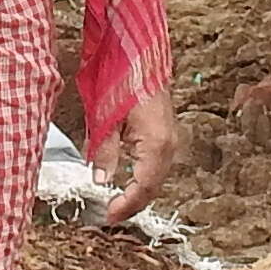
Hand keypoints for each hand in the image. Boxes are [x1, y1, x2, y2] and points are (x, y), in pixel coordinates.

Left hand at [101, 87, 182, 225]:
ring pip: (156, 177)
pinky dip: (143, 177)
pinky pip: (157, 164)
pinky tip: (128, 180)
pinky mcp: (166, 131)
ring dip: (139, 192)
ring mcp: (170, 137)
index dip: (126, 206)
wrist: (140, 53)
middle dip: (133, 204)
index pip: (143, 188)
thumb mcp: (105, 119)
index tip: (108, 216)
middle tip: (111, 214)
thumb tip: (100, 180)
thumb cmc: (122, 79)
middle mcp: (168, 144)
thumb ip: (104, 152)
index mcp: (156, 145)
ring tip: (118, 202)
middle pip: (153, 187)